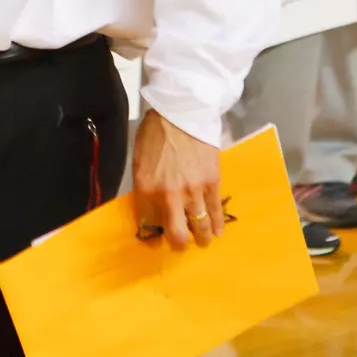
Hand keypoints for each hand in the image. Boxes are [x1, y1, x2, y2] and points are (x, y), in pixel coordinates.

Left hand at [131, 110, 222, 251]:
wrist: (180, 113)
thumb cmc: (155, 133)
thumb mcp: (139, 161)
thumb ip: (145, 186)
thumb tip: (149, 204)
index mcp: (146, 189)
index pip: (148, 224)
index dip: (152, 233)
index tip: (155, 235)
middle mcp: (169, 196)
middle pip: (176, 234)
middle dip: (178, 243)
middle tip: (180, 243)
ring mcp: (193, 191)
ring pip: (199, 225)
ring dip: (200, 237)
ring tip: (202, 240)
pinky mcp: (212, 183)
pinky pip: (215, 211)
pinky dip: (216, 224)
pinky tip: (217, 232)